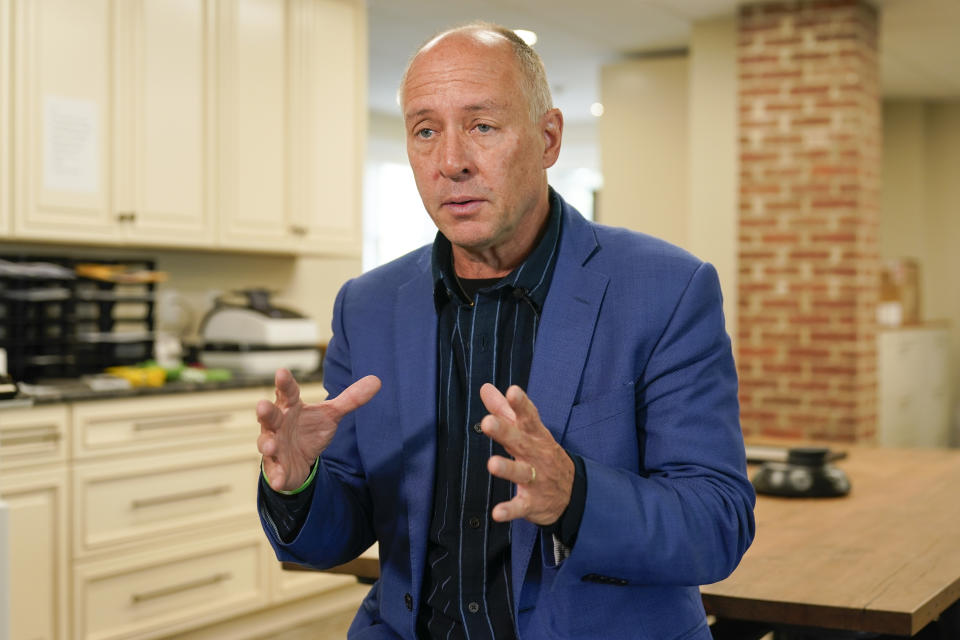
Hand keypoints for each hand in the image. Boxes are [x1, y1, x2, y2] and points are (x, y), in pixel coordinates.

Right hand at [257, 368, 380, 491]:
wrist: (299, 460)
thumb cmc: (309, 429)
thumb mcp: (330, 414)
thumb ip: (350, 399)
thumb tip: (377, 380)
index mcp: (290, 407)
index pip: (287, 392)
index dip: (284, 383)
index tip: (281, 372)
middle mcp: (278, 424)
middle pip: (270, 416)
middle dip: (265, 412)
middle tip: (262, 406)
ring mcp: (275, 445)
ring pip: (266, 443)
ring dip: (267, 444)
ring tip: (270, 445)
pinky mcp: (276, 467)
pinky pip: (275, 472)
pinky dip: (277, 477)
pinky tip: (280, 481)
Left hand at [479, 384, 573, 525]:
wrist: (572, 492)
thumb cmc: (542, 454)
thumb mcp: (528, 431)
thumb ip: (504, 410)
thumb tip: (485, 388)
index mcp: (535, 435)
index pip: (528, 417)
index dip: (521, 404)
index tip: (512, 391)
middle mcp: (536, 455)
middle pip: (520, 441)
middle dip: (504, 432)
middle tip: (487, 422)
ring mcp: (536, 479)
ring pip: (521, 473)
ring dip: (507, 469)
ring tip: (491, 464)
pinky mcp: (533, 502)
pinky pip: (520, 506)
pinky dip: (509, 510)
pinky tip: (497, 513)